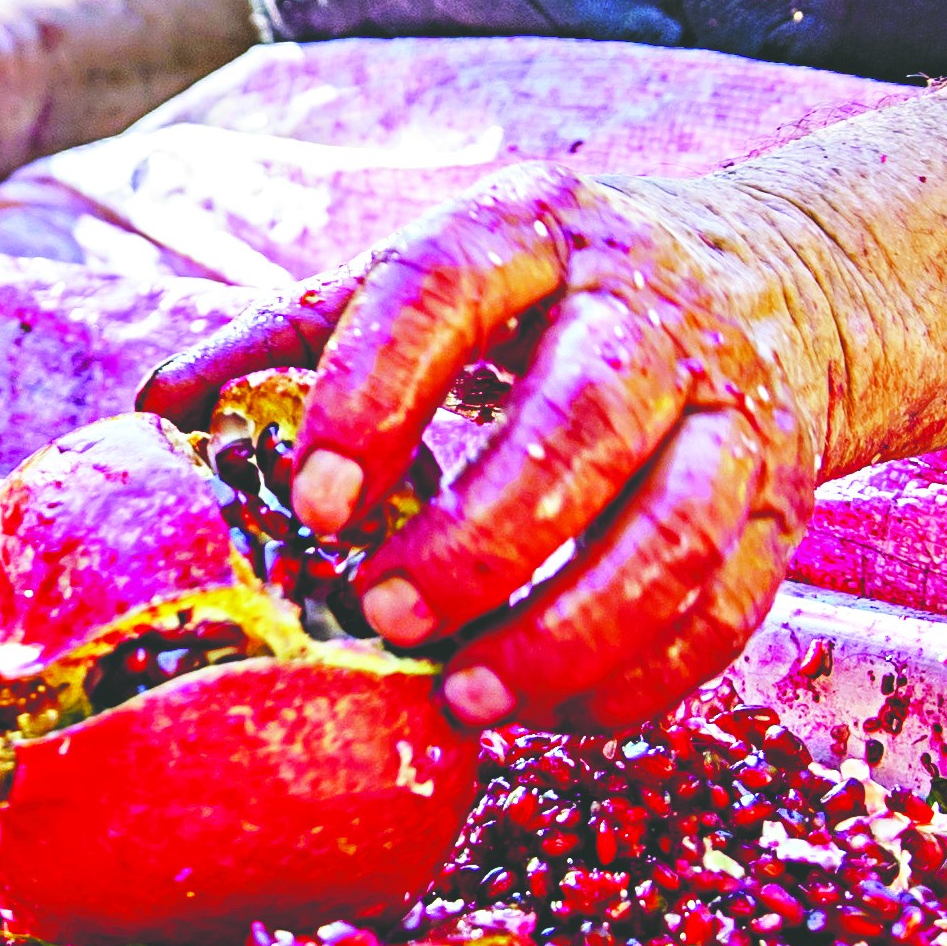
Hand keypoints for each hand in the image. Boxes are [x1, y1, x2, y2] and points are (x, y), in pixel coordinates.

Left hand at [141, 169, 829, 732]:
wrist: (780, 281)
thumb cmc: (552, 294)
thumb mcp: (440, 267)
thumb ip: (302, 333)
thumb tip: (161, 410)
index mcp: (534, 231)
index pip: (447, 290)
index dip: (375, 394)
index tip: (312, 501)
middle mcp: (648, 313)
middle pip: (582, 424)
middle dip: (479, 538)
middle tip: (382, 616)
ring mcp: (733, 412)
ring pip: (675, 532)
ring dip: (570, 631)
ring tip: (470, 695)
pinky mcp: (785, 505)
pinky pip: (727, 609)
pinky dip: (644, 678)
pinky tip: (558, 713)